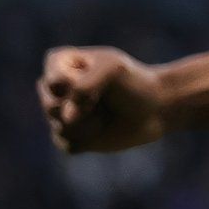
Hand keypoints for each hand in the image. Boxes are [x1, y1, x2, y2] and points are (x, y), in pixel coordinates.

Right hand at [41, 46, 169, 153]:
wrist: (156, 108)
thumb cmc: (134, 83)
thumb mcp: (113, 69)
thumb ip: (84, 85)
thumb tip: (67, 119)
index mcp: (58, 63)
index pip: (54, 82)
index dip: (80, 85)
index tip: (103, 78)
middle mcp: (53, 89)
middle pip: (52, 107)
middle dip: (85, 107)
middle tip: (104, 100)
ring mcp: (59, 114)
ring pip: (61, 127)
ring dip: (91, 124)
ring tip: (106, 114)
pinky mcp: (69, 137)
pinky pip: (68, 145)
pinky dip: (89, 140)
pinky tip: (102, 129)